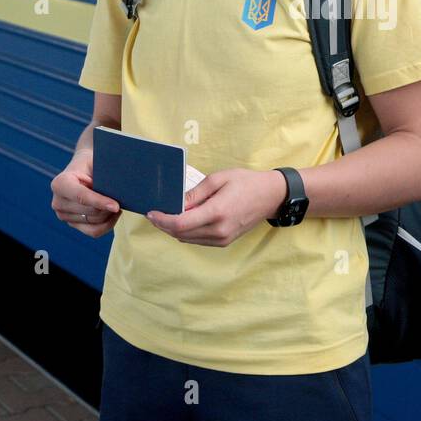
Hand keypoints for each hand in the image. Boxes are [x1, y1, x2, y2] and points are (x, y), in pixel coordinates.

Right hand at [50, 148, 120, 237]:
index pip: (81, 196)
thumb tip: (119, 188)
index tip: (116, 206)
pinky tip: (113, 214)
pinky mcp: (72, 224)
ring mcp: (63, 215)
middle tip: (121, 199)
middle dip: (108, 208)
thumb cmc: (92, 163)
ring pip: (94, 222)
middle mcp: (58, 201)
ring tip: (117, 204)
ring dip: (109, 215)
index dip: (100, 202)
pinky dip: (107, 225)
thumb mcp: (96, 162)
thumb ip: (104, 174)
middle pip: (90, 212)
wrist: (83, 169)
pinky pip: (93, 231)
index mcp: (60, 183)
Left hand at [146, 169, 285, 246]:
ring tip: (169, 215)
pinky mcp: (224, 242)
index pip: (181, 223)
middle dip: (164, 225)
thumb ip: (195, 193)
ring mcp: (222, 239)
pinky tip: (186, 219)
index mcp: (217, 212)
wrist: (270, 196)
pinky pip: (198, 240)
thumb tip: (176, 204)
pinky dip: (187, 232)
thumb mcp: (219, 179)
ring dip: (175, 229)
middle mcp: (219, 230)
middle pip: (181, 234)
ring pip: (187, 239)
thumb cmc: (246, 182)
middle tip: (155, 213)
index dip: (162, 220)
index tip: (151, 213)